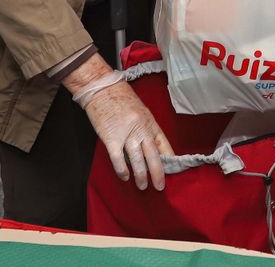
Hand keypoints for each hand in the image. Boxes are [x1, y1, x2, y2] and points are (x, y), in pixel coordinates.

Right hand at [74, 75, 173, 190]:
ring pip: (137, 161)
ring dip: (141, 176)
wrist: (102, 87)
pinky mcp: (111, 138)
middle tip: (159, 186)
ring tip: (142, 186)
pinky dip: (122, 170)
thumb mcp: (141, 111)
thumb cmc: (120, 98)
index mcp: (150, 122)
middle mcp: (141, 129)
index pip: (164, 144)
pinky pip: (118, 159)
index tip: (171, 171)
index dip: (169, 160)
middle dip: (157, 174)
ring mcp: (126, 134)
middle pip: (153, 156)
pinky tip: (125, 177)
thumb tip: (152, 148)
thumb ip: (146, 129)